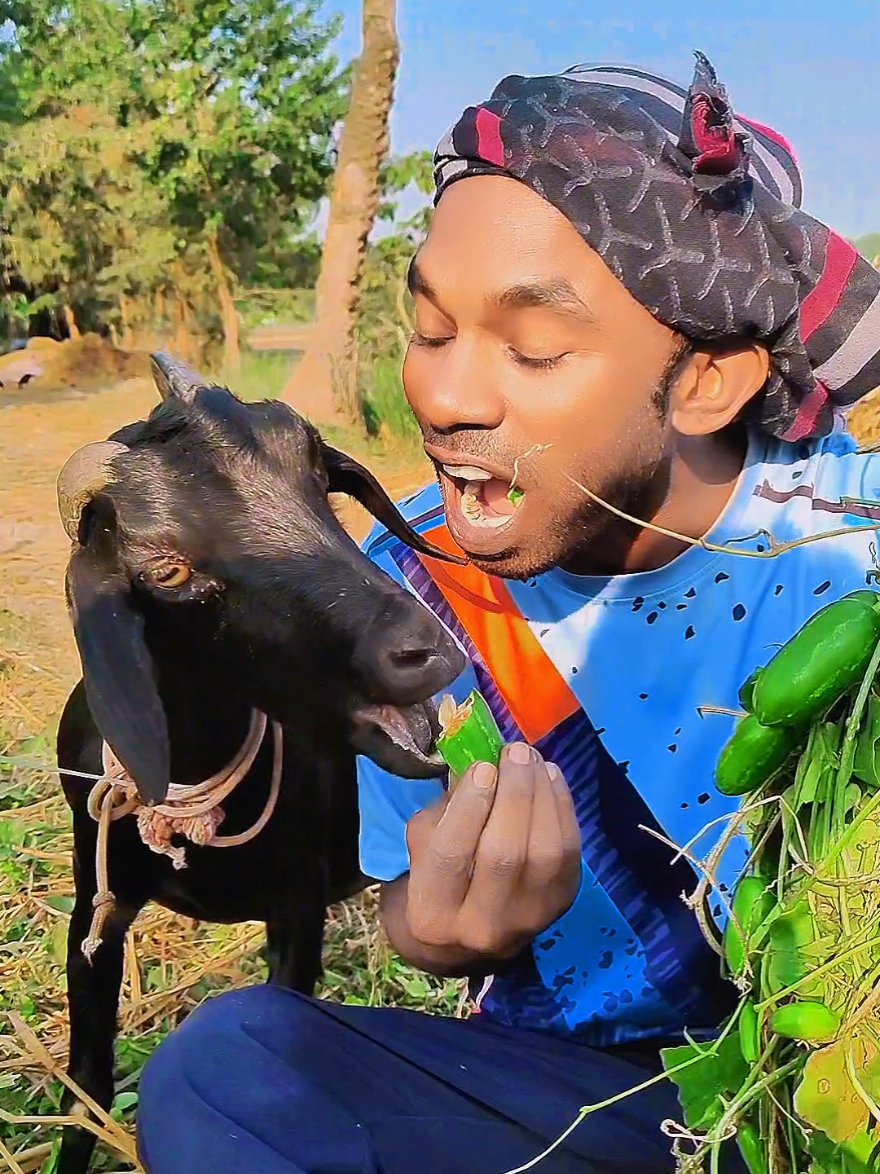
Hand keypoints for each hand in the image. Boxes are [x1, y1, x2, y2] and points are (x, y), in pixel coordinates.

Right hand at [404, 742, 581, 961]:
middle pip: (505, 855)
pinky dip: (562, 808)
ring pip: (545, 853)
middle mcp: (482, 926)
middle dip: (515, 794)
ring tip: (533, 760)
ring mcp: (527, 920)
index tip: (483, 766)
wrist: (467, 935)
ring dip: (543, 796)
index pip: (451, 855)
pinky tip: (550, 779)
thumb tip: (484, 766)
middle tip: (516, 752)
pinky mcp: (560, 906)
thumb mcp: (424, 843)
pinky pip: (569, 852)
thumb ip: (448, 809)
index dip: (470, 807)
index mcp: (433, 912)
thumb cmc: (438, 874)